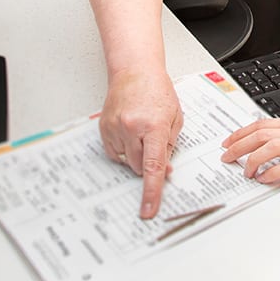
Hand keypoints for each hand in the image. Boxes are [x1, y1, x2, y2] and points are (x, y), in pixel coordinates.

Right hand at [99, 68, 183, 218]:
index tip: (148, 209)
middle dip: (148, 164)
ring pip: (126, 161)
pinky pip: (114, 153)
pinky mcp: (104, 128)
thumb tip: (165, 171)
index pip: (153, 166)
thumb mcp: (175, 118)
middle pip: (139, 166)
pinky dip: (123, 149)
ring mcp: (115, 128)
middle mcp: (132, 128)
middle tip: (154, 145)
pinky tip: (129, 133)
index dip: (152, 191)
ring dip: (136, 154)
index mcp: (154, 126)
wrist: (135, 71)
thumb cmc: (157, 91)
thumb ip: (170, 146)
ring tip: (141, 131)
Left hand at [219, 109, 279, 182]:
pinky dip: (273, 172)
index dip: (243, 132)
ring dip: (251, 160)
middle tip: (225, 155)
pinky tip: (265, 179)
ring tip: (244, 171)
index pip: (264, 123)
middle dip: (238, 145)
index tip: (231, 139)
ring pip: (270, 147)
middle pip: (260, 133)